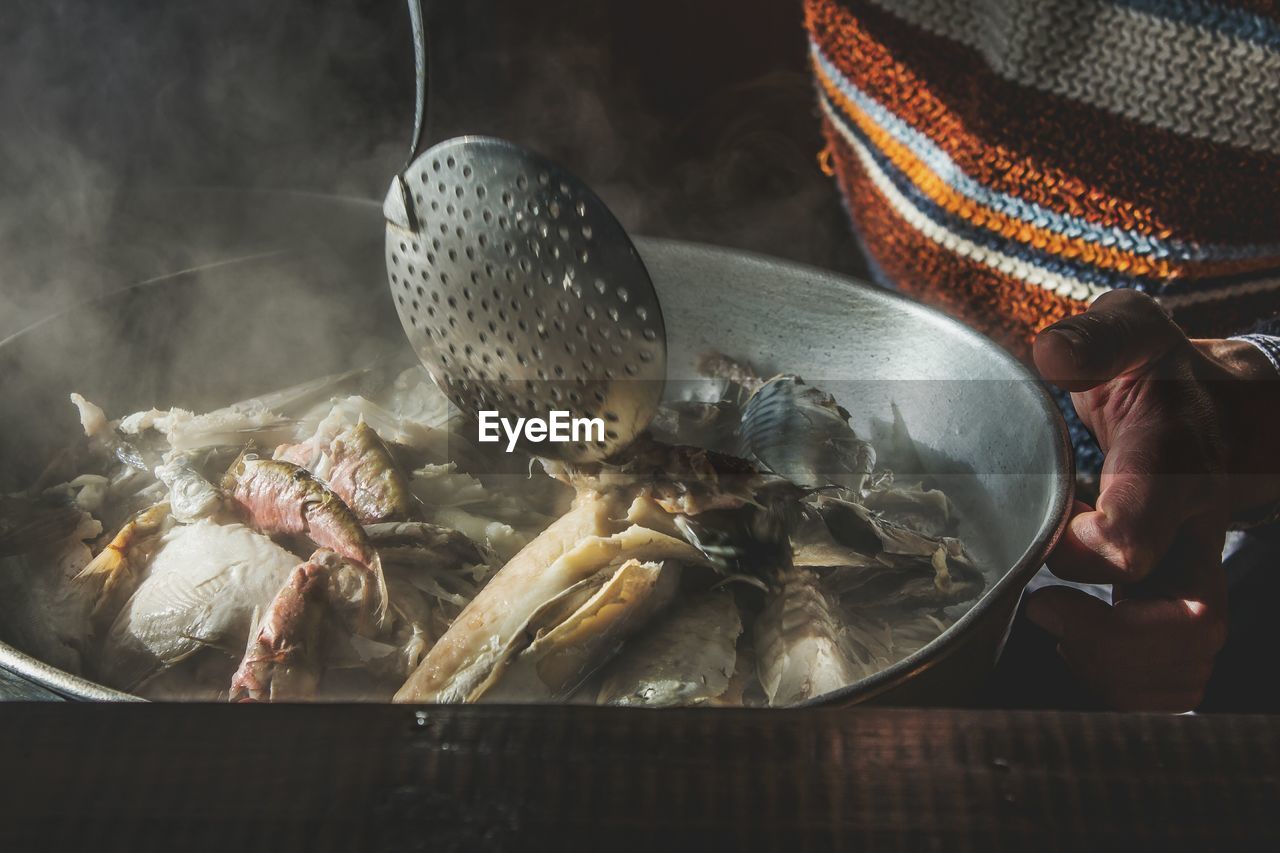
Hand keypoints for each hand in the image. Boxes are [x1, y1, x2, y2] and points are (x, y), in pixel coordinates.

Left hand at [1025, 290, 1279, 710]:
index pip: (1154, 512)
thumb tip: (1049, 355)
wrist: (1224, 412)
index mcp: (1176, 461)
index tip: (1070, 543)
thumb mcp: (1133, 333)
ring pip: (1184, 662)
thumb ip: (1096, 340)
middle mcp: (1194, 529)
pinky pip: (1170, 683)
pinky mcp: (1177, 606)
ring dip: (1112, 666)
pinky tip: (1077, 648)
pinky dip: (1124, 687)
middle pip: (1185, 612)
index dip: (1111, 539)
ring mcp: (1193, 574)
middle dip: (1109, 632)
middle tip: (1038, 606)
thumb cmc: (1159, 374)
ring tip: (1051, 623)